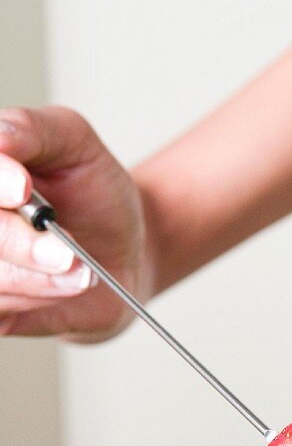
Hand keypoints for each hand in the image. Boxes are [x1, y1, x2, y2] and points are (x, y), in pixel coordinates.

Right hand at [0, 106, 155, 340]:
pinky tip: (68, 287)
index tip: (23, 187)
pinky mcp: (0, 309)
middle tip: (68, 252)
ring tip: (82, 271)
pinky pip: (1, 314)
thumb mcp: (74, 141)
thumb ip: (33, 130)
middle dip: (23, 245)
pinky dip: (41, 302)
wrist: (125, 249)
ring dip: (42, 280)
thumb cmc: (94, 193)